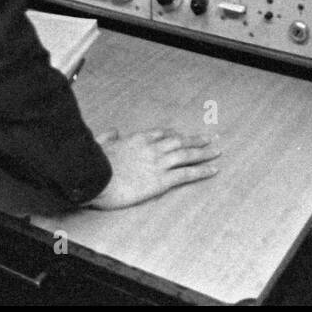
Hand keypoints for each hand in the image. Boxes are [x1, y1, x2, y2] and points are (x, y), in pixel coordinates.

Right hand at [86, 128, 219, 209]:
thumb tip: (114, 131)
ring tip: (216, 151)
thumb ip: (108, 137)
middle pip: (179, 141)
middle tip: (210, 137)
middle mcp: (152, 148)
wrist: (96, 178)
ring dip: (204, 152)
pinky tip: (213, 169)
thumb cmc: (94, 165)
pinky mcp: (162, 180)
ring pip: (187, 154)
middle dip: (196, 139)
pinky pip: (187, 173)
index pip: (161, 134)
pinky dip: (202, 170)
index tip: (182, 134)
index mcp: (137, 139)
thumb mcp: (100, 145)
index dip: (174, 134)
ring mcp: (159, 163)